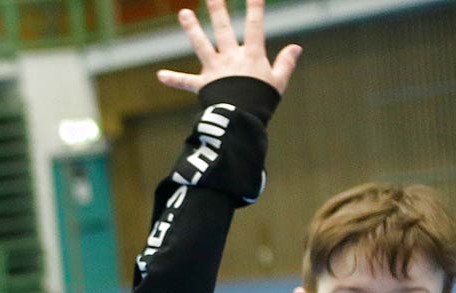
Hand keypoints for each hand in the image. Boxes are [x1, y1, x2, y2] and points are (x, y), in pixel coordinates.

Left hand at [158, 0, 300, 95]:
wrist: (240, 118)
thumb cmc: (261, 100)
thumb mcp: (278, 81)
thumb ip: (285, 63)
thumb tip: (296, 48)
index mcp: (251, 55)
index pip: (255, 26)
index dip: (255, 8)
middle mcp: (230, 57)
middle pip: (223, 29)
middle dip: (218, 9)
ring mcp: (214, 70)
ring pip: (201, 45)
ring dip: (192, 28)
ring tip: (183, 13)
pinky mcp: (203, 85)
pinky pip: (185, 82)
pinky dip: (173, 79)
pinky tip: (160, 75)